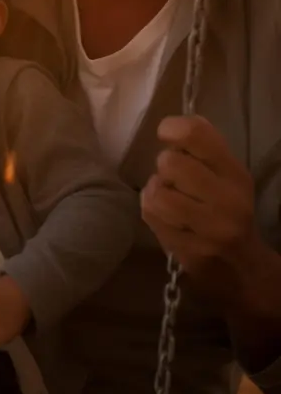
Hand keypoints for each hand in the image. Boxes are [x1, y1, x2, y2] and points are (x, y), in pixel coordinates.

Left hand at [141, 114, 259, 301]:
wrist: (242, 269)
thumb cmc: (228, 212)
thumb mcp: (227, 176)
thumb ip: (204, 149)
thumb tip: (173, 124)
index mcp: (236, 174)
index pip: (198, 135)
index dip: (172, 128)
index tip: (167, 134)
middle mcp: (227, 200)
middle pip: (171, 163)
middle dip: (165, 167)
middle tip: (173, 177)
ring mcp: (208, 228)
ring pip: (157, 191)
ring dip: (156, 190)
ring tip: (167, 196)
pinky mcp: (188, 250)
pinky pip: (151, 215)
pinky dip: (151, 209)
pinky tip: (164, 214)